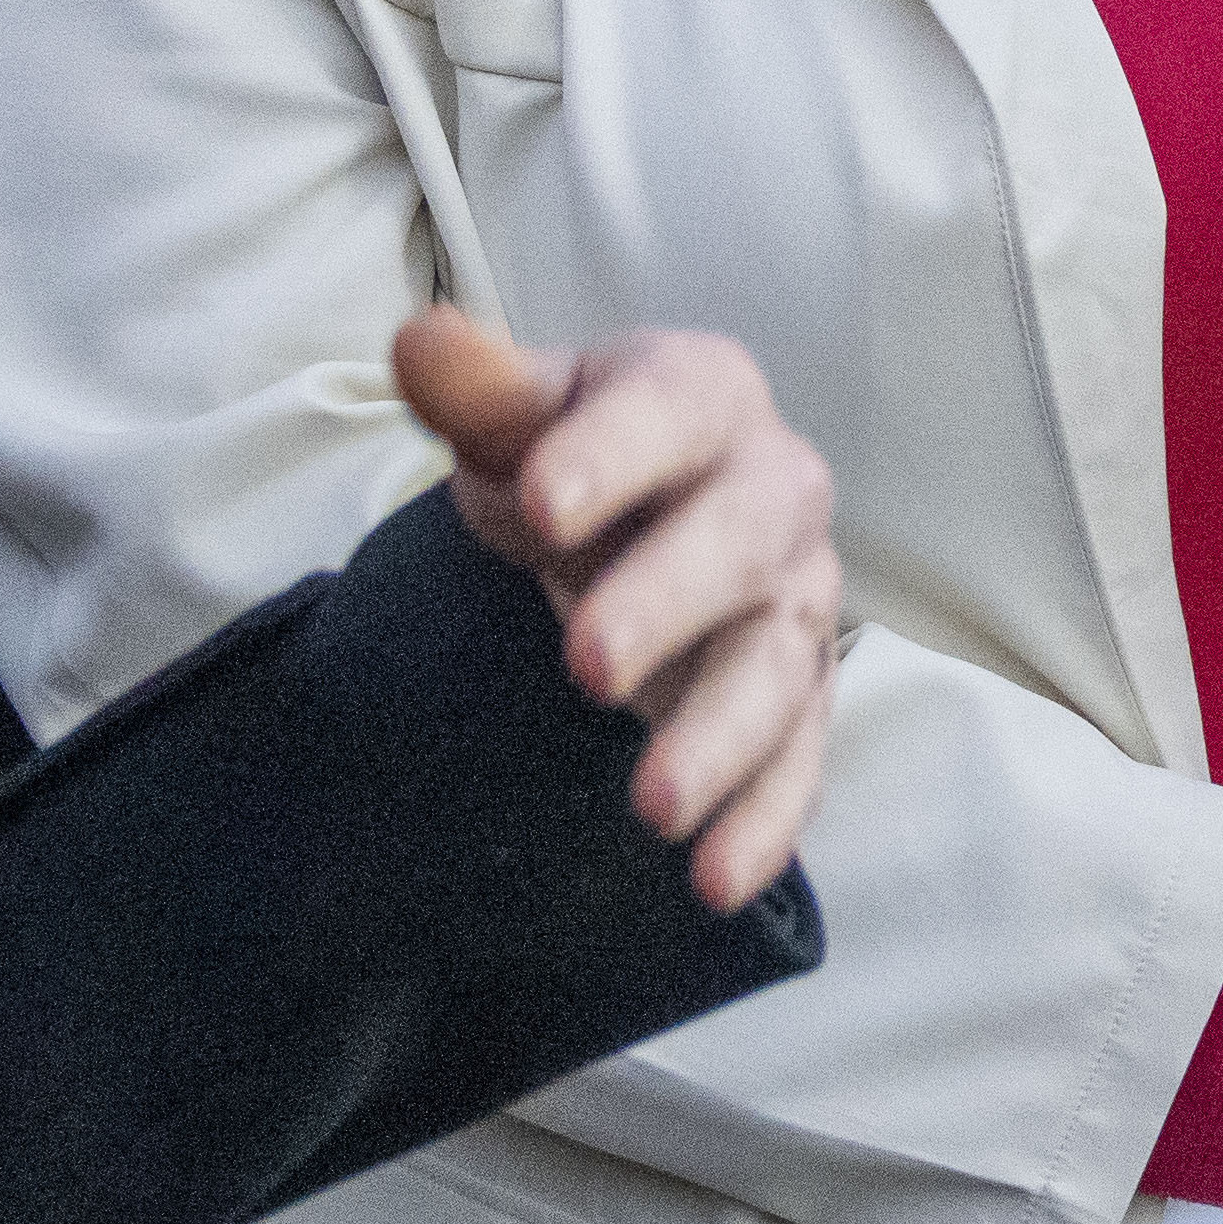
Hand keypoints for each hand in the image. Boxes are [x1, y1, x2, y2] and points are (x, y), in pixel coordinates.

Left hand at [393, 306, 841, 913]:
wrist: (640, 519)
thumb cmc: (575, 458)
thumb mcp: (516, 416)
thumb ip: (475, 389)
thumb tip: (421, 341)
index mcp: (704, 397)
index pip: (668, 412)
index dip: (609, 456)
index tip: (536, 499)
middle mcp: (774, 492)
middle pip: (739, 544)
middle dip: (667, 604)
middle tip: (585, 666)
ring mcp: (795, 601)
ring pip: (779, 666)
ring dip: (721, 738)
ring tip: (651, 807)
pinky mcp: (800, 697)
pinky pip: (800, 760)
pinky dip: (768, 821)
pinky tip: (715, 882)